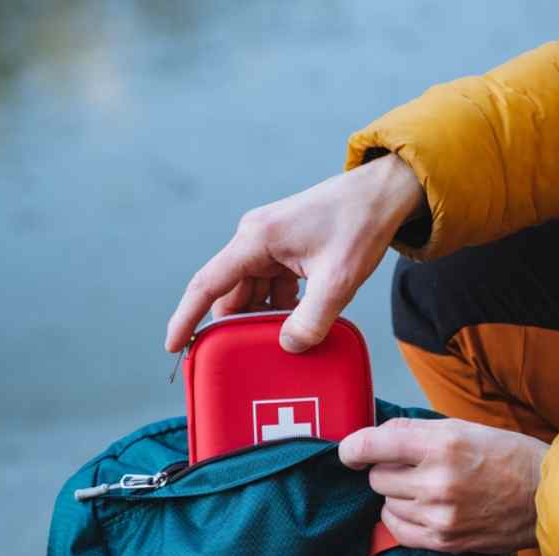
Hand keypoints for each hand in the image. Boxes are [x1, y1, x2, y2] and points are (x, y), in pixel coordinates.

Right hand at [165, 154, 423, 353]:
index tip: (174, 346)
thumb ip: (312, 319)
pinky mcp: (285, 249)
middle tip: (243, 360)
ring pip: (252, 293)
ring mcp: (269, 244)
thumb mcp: (339, 279)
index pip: (207, 283)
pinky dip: (279, 308)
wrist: (384, 193)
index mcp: (256, 239)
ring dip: (262, 319)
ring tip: (278, 345)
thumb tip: (288, 346)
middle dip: (236, 327)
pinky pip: (270, 287)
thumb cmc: (360, 224)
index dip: (186, 317)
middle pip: (230, 293)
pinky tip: (297, 325)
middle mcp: (254, 239)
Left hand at [339, 417, 549, 554]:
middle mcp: (436, 481)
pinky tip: (422, 509)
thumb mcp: (462, 427)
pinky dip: (401, 518)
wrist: (547, 496)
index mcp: (441, 445)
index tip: (350, 452)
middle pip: (376, 478)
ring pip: (385, 504)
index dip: (352, 449)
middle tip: (412, 467)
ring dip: (397, 496)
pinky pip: (397, 530)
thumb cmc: (506, 455)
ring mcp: (439, 515)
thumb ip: (414, 431)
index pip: (372, 446)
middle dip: (387, 470)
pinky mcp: (444, 541)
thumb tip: (374, 436)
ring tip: (426, 489)